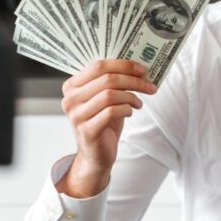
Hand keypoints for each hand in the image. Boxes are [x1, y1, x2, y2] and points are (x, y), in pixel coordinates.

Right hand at [58, 60, 156, 196]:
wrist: (95, 155)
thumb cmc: (102, 122)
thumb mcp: (104, 98)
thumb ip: (112, 82)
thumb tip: (137, 66)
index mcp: (72, 86)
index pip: (98, 66)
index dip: (124, 65)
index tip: (143, 69)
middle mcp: (70, 99)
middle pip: (107, 79)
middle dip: (133, 80)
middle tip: (150, 86)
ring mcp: (76, 116)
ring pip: (110, 95)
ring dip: (131, 97)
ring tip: (139, 103)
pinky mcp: (87, 130)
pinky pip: (112, 112)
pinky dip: (126, 109)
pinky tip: (130, 112)